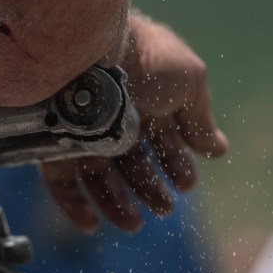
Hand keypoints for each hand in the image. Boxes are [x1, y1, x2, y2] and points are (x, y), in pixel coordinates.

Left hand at [41, 14, 228, 232]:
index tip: (185, 183)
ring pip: (100, 180)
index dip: (175, 166)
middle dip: (150, 189)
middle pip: (132, 166)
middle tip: (164, 208)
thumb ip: (199, 119)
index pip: (161, 145)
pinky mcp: (54, 147)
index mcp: (145, 107)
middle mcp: (112, 123)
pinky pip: (62, 185)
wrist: (92, 47)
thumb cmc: (143, 58)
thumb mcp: (188, 83)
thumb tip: (218, 150)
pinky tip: (92, 225)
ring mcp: (82, 136)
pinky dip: (75, 207)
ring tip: (136, 224)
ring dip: (118, 205)